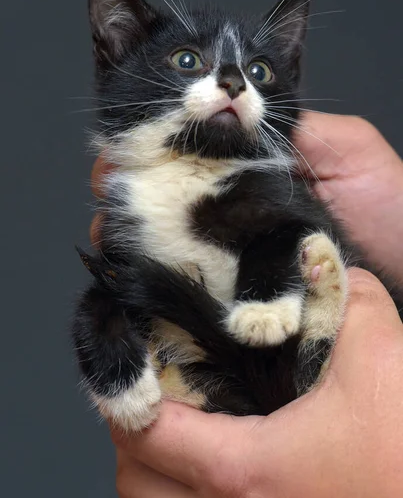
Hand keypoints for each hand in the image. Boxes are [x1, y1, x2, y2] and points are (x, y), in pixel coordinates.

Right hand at [91, 114, 402, 282]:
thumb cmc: (392, 209)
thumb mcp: (347, 147)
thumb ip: (290, 123)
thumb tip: (228, 107)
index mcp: (257, 162)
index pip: (196, 144)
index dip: (155, 140)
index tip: (123, 148)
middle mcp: (239, 200)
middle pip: (172, 183)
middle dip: (130, 179)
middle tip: (109, 183)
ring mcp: (235, 242)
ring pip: (171, 227)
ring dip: (132, 221)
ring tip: (110, 224)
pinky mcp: (237, 281)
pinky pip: (189, 271)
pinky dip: (154, 265)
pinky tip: (131, 263)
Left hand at [112, 269, 402, 497]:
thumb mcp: (381, 362)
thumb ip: (350, 300)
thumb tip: (327, 270)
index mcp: (242, 470)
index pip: (145, 431)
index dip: (123, 390)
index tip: (128, 361)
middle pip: (136, 484)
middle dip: (131, 435)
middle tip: (151, 392)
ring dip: (155, 472)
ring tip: (177, 428)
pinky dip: (186, 492)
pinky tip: (217, 461)